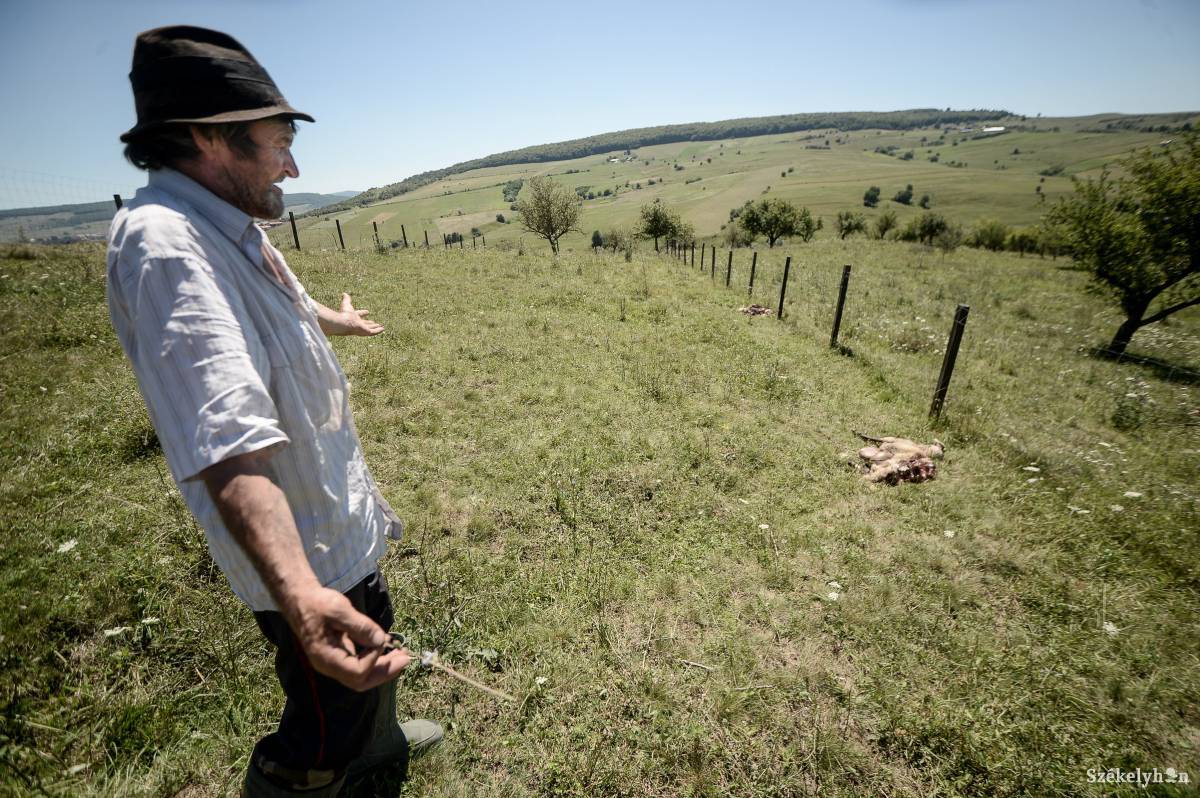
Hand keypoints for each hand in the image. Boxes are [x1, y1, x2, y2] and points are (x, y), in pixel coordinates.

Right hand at [287, 586, 410, 690]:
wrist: (301, 600)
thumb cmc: (317, 603)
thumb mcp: (339, 609)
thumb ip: (361, 626)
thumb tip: (382, 640)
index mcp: (326, 658)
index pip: (357, 671)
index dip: (373, 658)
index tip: (381, 638)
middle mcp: (329, 665)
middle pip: (360, 681)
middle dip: (385, 672)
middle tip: (406, 659)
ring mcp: (334, 662)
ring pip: (361, 675)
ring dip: (383, 667)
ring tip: (402, 655)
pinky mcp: (339, 655)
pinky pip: (359, 665)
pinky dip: (375, 660)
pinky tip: (387, 650)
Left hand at [337, 293, 383, 335]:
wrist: (344, 323)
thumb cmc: (344, 314)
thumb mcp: (346, 304)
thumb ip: (346, 299)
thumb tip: (344, 293)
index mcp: (353, 317)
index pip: (359, 315)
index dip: (363, 313)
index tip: (367, 312)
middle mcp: (358, 324)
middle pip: (365, 324)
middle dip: (370, 323)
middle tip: (374, 322)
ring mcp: (362, 328)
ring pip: (370, 328)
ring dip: (375, 327)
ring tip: (381, 326)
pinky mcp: (366, 332)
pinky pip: (373, 332)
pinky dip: (378, 331)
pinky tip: (383, 329)